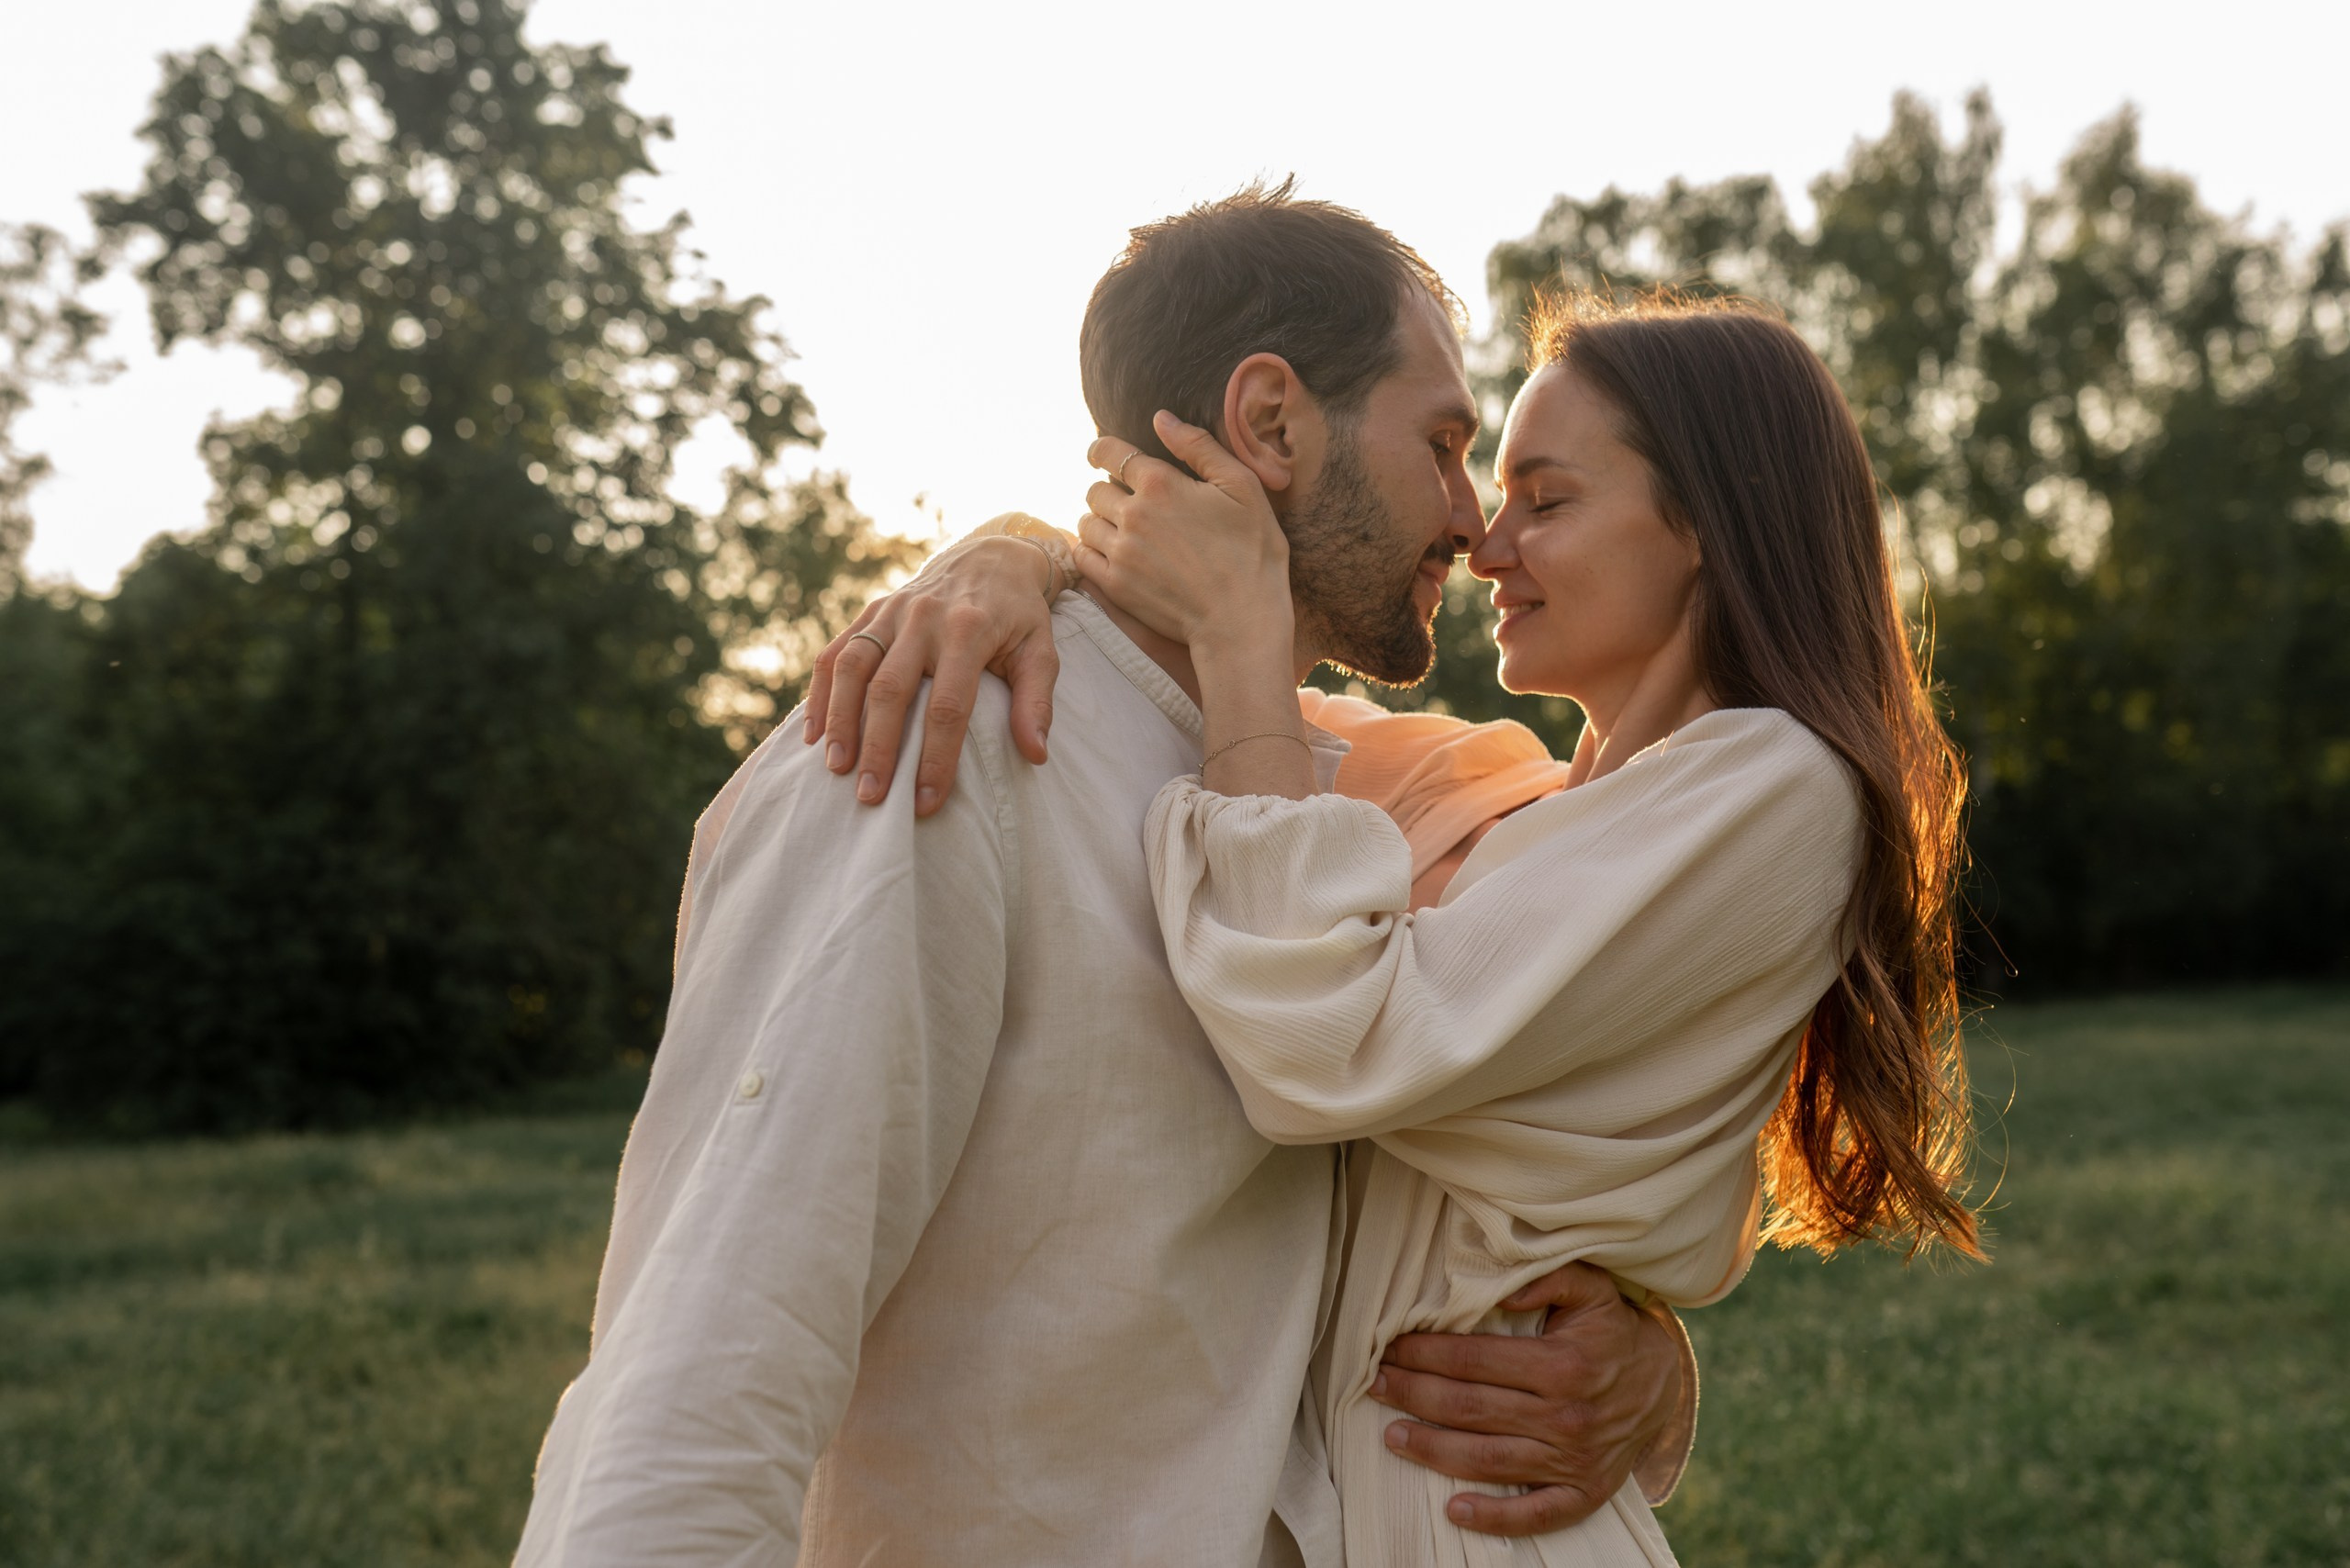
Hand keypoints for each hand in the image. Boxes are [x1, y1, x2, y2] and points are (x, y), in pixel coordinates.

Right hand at [803, 535, 1061, 816]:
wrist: (991, 556)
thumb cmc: (1018, 616)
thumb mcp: (1041, 651)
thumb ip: (1037, 702)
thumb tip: (1035, 755)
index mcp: (970, 630)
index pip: (949, 705)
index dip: (937, 757)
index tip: (927, 803)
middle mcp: (925, 618)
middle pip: (892, 689)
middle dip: (879, 747)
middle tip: (870, 797)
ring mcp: (892, 611)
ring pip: (853, 667)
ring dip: (841, 720)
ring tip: (835, 768)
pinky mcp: (871, 611)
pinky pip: (836, 652)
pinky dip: (821, 693)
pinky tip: (814, 735)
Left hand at [1077, 411, 1291, 650]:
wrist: (1242, 619)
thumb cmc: (1252, 551)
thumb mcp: (1241, 486)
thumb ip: (1198, 446)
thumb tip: (1160, 418)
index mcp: (1160, 483)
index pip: (1108, 452)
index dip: (1100, 450)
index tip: (1100, 454)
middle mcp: (1132, 514)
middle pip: (1096, 490)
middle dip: (1109, 490)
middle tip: (1130, 503)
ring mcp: (1120, 552)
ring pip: (1087, 522)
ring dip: (1100, 521)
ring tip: (1123, 530)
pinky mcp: (1115, 585)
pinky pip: (1082, 555)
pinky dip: (1091, 549)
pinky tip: (1113, 553)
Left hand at [1370, 1262, 1682, 1536]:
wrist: (1664, 1382)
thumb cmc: (1611, 1330)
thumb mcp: (1591, 1288)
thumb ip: (1549, 1278)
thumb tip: (1500, 1293)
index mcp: (1563, 1365)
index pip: (1473, 1361)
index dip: (1424, 1354)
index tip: (1389, 1348)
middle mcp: (1566, 1416)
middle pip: (1470, 1409)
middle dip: (1414, 1395)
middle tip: (1375, 1386)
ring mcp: (1574, 1460)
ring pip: (1488, 1460)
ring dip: (1433, 1450)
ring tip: (1392, 1436)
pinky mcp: (1584, 1493)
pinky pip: (1536, 1514)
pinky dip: (1495, 1518)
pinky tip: (1454, 1511)